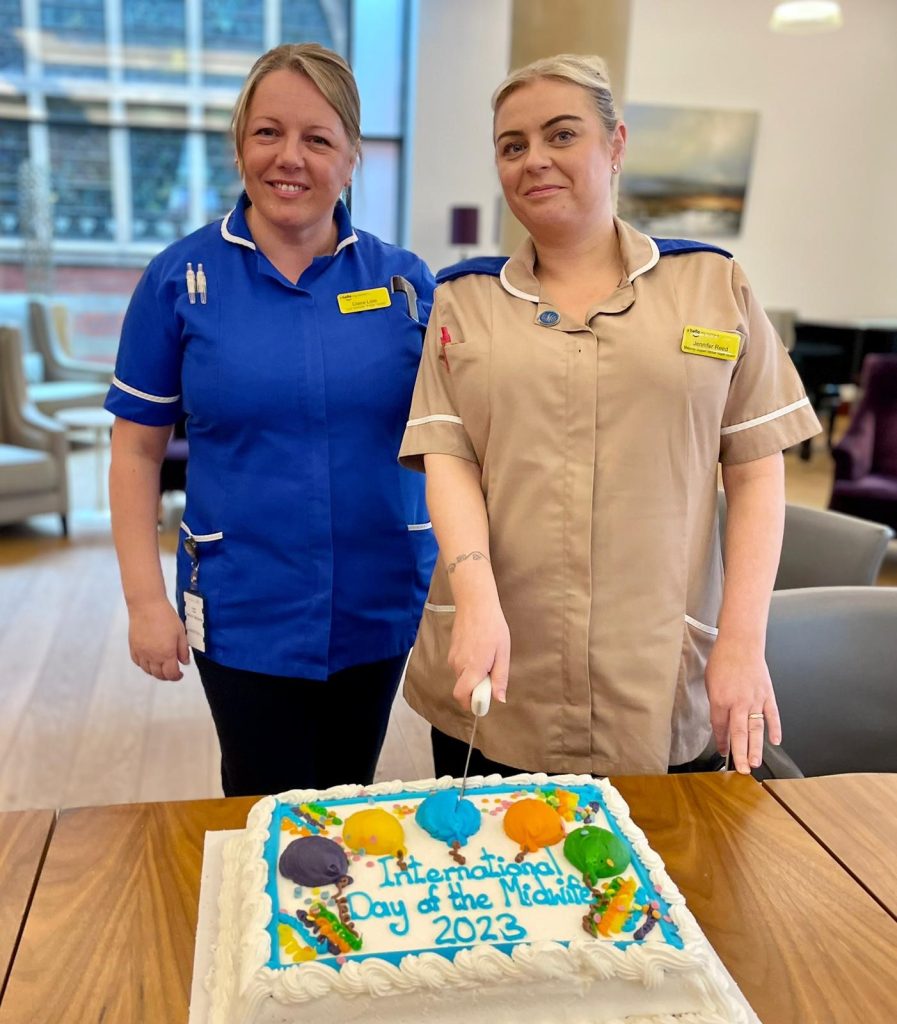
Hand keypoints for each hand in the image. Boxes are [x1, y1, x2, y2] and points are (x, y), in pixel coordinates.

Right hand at [128, 598, 190, 680]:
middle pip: (159, 675)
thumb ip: (183, 650)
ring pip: (147, 670)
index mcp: (167, 654)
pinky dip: (144, 665)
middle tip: (172, 671)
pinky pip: (137, 662)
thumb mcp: (181, 632)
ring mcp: (141, 653)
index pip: (171, 674)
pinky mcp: (133, 647)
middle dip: (167, 676)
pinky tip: (149, 660)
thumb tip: (185, 662)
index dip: (177, 677)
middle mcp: (152, 657)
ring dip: (155, 672)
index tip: (180, 674)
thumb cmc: (166, 617)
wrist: (147, 606)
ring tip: (162, 666)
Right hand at [448, 595, 510, 710]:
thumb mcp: (503, 653)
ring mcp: (452, 659)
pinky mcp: (451, 653)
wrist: (475, 604)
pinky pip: (460, 668)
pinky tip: (479, 650)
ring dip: (474, 675)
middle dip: (477, 688)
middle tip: (491, 672)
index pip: (463, 697)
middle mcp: (458, 666)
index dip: (473, 704)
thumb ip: (500, 678)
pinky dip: (469, 666)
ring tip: (487, 656)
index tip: (484, 701)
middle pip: (464, 689)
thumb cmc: (492, 626)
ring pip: (462, 678)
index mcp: (473, 668)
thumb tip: (498, 699)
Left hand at [705, 636, 781, 774]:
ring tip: (756, 763)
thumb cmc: (722, 660)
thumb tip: (720, 722)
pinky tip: (776, 741)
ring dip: (756, 747)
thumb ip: (715, 704)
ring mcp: (755, 699)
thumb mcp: (710, 682)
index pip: (719, 727)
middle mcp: (738, 702)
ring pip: (756, 729)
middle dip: (740, 754)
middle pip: (739, 733)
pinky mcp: (767, 694)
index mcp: (720, 699)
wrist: (741, 643)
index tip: (723, 753)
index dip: (721, 742)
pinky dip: (775, 728)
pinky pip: (772, 715)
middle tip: (742, 770)